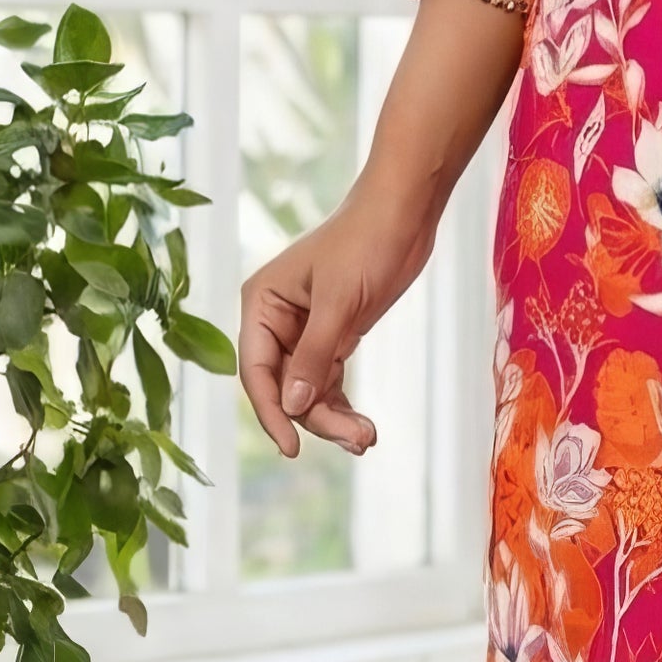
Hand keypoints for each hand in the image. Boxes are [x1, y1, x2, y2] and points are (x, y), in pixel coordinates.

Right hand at [238, 192, 429, 463]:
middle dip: (316, 417)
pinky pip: (328, 382)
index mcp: (261, 303)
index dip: (270, 412)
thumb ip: (315, 354)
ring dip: (334, 417)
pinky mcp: (333, 336)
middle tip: (357, 439)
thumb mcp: (339, 301)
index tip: (290, 447)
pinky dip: (343, 405)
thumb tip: (292, 406)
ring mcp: (304, 331)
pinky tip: (363, 426)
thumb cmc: (366, 242)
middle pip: (283, 387)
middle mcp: (276, 320)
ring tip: (367, 438)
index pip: (256, 370)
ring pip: (307, 391)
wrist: (404, 213)